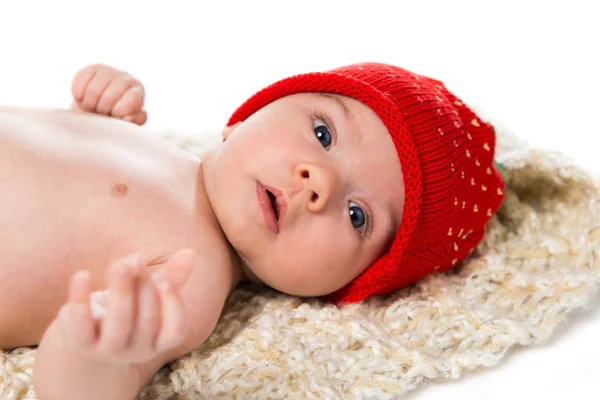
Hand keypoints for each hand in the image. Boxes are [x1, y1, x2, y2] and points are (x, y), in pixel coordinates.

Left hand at [55, 249, 194, 364]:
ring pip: (118, 323)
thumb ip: (172, 277)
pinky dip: (80, 298)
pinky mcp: (80, 343)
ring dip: (121, 290)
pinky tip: (82, 275)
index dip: (173, 304)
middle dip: (144, 286)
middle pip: (147, 319)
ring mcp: (108, 350)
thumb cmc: (127, 311)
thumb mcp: (150, 295)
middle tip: (136, 259)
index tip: (165, 279)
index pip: (175, 331)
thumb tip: (190, 253)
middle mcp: (136, 350)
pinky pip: (80, 324)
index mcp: (158, 340)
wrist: (85, 339)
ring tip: (120, 264)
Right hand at [71, 64, 147, 124]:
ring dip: (89, 104)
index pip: (131, 100)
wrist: (98, 110)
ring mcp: (110, 71)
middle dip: (102, 110)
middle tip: (100, 113)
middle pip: (109, 97)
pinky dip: (79, 94)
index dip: (118, 112)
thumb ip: (132, 122)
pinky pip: (80, 81)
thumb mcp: (126, 124)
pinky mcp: (92, 68)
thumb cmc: (115, 119)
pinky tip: (84, 98)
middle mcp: (126, 78)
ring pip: (93, 90)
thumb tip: (129, 117)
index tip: (113, 116)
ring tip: (92, 107)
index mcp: (138, 93)